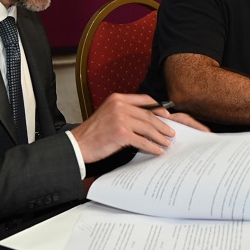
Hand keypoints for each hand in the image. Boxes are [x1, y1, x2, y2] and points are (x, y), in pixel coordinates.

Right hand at [70, 93, 206, 162]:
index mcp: (118, 98)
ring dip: (160, 137)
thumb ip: (124, 111)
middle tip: (171, 132)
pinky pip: (142, 141)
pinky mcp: (121, 133)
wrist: (78, 144)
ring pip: (148, 128)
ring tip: (167, 142)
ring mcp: (121, 119)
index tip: (167, 115)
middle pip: (149, 115)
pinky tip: (157, 151)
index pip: (145, 100)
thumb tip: (145, 119)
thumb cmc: (93, 132)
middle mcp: (120, 106)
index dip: (159, 108)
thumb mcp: (108, 113)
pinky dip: (152, 147)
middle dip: (163, 125)